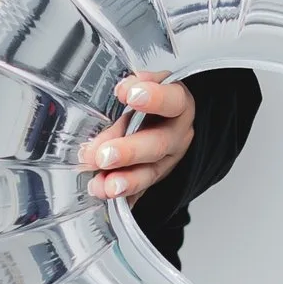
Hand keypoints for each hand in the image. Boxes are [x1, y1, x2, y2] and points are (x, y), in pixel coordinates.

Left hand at [83, 74, 194, 202]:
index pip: (173, 101)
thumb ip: (134, 87)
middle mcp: (177, 136)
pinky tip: (105, 196)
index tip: (130, 96)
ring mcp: (167, 161)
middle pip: (158, 145)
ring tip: (103, 186)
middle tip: (103, 156)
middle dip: (129, 152)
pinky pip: (139, 192)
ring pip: (150, 173)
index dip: (155, 98)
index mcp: (179, 106)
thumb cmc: (152, 102)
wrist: (164, 122)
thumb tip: (123, 89)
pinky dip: (122, 197)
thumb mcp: (147, 86)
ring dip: (125, 181)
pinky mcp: (153, 179)